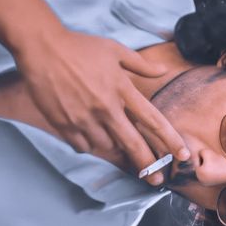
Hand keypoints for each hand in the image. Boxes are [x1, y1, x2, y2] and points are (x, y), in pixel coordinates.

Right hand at [15, 29, 188, 180]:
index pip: (153, 120)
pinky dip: (89, 144)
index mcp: (122, 89)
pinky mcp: (65, 125)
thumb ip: (140, 64)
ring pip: (107, 147)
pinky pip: (83, 146)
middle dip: (149, 165)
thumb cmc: (79, 46)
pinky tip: (89, 135)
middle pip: (133, 144)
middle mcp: (107, 108)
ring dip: (114, 147)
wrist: (42, 48)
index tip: (183, 154)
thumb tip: (162, 70)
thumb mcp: (114, 49)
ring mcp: (85, 119)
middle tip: (157, 179)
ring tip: (112, 139)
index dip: (170, 140)